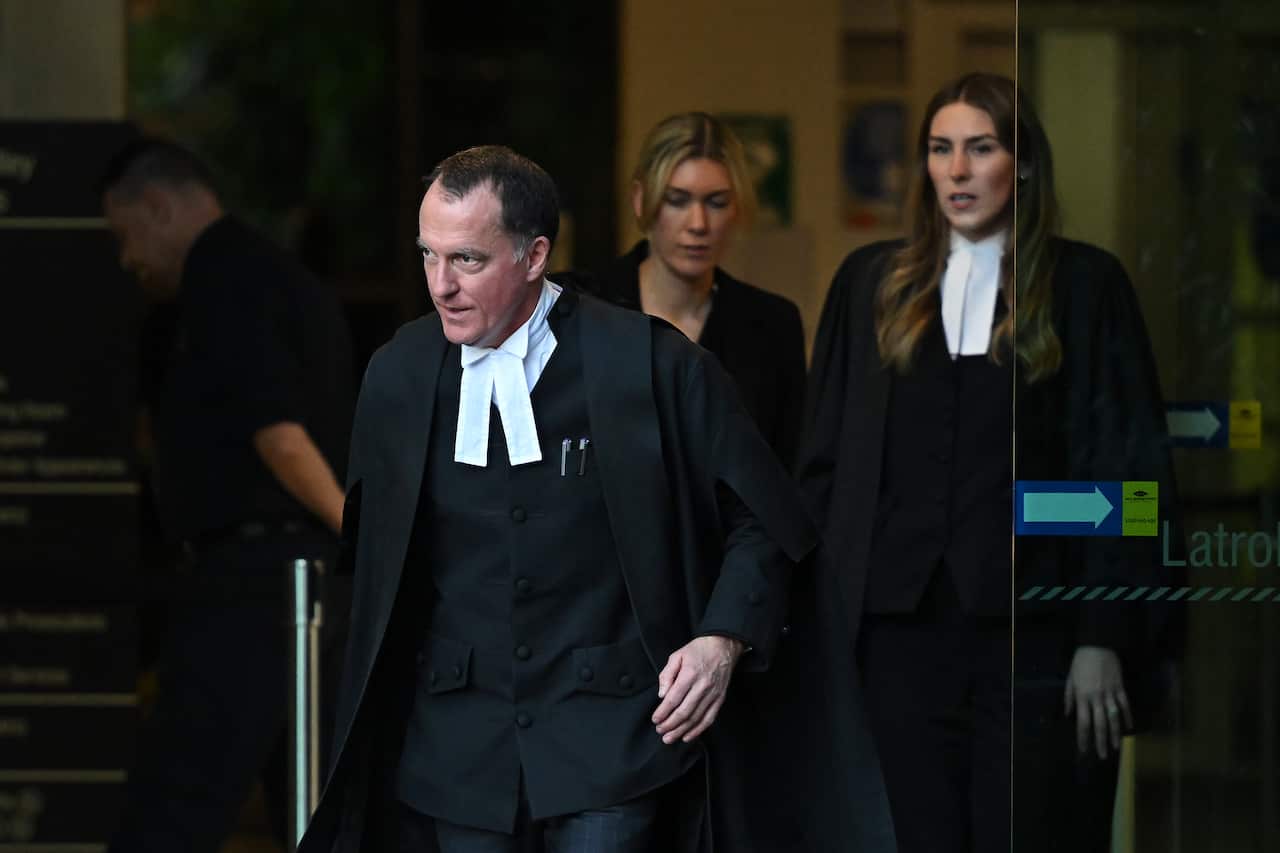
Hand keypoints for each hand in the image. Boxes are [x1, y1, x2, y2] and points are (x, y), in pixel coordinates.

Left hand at [651, 636, 744, 743]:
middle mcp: (702, 686)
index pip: (673, 699)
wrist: (723, 646)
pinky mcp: (720, 698)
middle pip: (684, 712)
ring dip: (681, 730)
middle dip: (670, 724)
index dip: (663, 712)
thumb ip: (667, 675)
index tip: (655, 719)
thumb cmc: (698, 650)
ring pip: (696, 718)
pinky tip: (688, 736)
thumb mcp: (677, 655)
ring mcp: (713, 694)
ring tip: (670, 738)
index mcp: (690, 674)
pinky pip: (709, 718)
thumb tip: (662, 694)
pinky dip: (698, 730)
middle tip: (660, 731)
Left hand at [1064, 645, 1131, 759]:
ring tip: (1116, 747)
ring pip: (1114, 717)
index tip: (1084, 750)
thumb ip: (1069, 697)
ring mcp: (1110, 693)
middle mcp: (1096, 697)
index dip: (1083, 737)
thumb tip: (1069, 714)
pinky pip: (1125, 705)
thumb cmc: (1081, 662)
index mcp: (1082, 695)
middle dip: (1100, 741)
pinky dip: (1127, 716)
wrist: (1097, 645)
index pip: (1082, 722)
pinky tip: (1129, 727)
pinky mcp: (1120, 687)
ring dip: (1115, 733)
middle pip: (1099, 723)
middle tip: (1102, 756)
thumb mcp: (1070, 678)